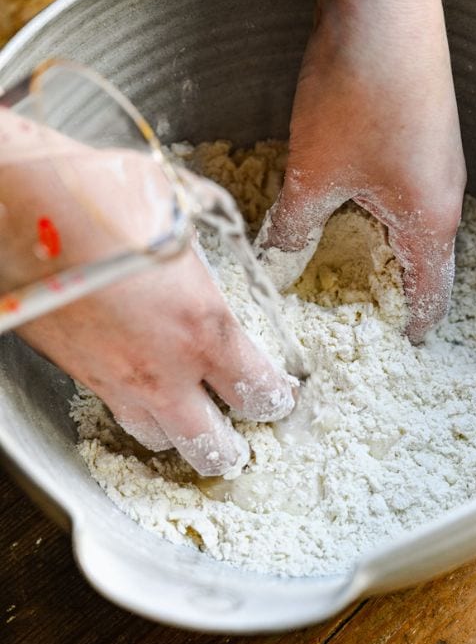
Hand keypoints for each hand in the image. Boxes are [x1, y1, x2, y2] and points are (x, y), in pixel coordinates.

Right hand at [0, 114, 294, 476]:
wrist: (13, 203)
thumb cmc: (96, 196)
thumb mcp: (177, 204)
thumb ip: (207, 228)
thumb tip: (214, 219)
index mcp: (206, 328)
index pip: (258, 391)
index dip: (276, 399)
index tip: (281, 395)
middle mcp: (165, 367)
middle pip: (212, 445)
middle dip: (232, 448)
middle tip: (243, 441)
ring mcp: (115, 377)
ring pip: (158, 438)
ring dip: (181, 435)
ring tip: (194, 424)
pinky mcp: (76, 374)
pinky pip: (114, 411)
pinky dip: (135, 413)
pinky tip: (143, 394)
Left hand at [256, 0, 466, 342]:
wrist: (385, 8)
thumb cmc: (360, 95)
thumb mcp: (314, 171)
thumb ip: (295, 224)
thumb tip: (275, 257)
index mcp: (430, 221)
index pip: (431, 293)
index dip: (414, 324)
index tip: (401, 344)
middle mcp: (446, 195)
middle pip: (429, 259)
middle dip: (398, 286)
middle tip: (365, 307)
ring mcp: (441, 159)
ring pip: (418, 219)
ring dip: (389, 242)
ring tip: (351, 255)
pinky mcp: (428, 128)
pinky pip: (412, 185)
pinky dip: (386, 205)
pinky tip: (353, 193)